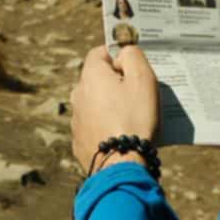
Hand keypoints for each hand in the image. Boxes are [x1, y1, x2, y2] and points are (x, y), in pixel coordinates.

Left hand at [70, 45, 158, 171]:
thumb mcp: (143, 79)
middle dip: (117, 83)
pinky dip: (107, 127)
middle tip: (139, 96)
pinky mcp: (80, 141)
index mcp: (91, 76)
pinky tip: (123, 137)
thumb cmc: (134, 119)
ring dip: (111, 106)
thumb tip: (123, 53)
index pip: (100, 53)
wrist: (121, 166)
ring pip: (96, 104)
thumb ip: (133, 56)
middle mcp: (78, 95)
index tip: (135, 69)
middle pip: (98, 79)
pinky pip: (96, 126)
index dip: (119, 56)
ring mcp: (77, 120)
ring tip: (133, 119)